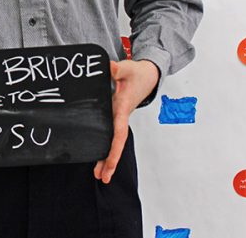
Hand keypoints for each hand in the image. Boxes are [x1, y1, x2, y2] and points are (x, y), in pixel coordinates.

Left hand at [94, 59, 158, 183]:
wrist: (148, 74)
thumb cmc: (137, 72)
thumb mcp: (127, 68)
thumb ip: (117, 69)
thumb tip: (109, 67)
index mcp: (123, 108)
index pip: (118, 133)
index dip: (113, 149)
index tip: (109, 163)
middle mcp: (121, 116)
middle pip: (115, 143)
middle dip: (109, 161)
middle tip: (102, 178)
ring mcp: (119, 116)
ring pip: (113, 140)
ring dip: (107, 157)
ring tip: (99, 175)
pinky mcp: (116, 113)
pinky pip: (111, 132)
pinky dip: (106, 144)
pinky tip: (98, 153)